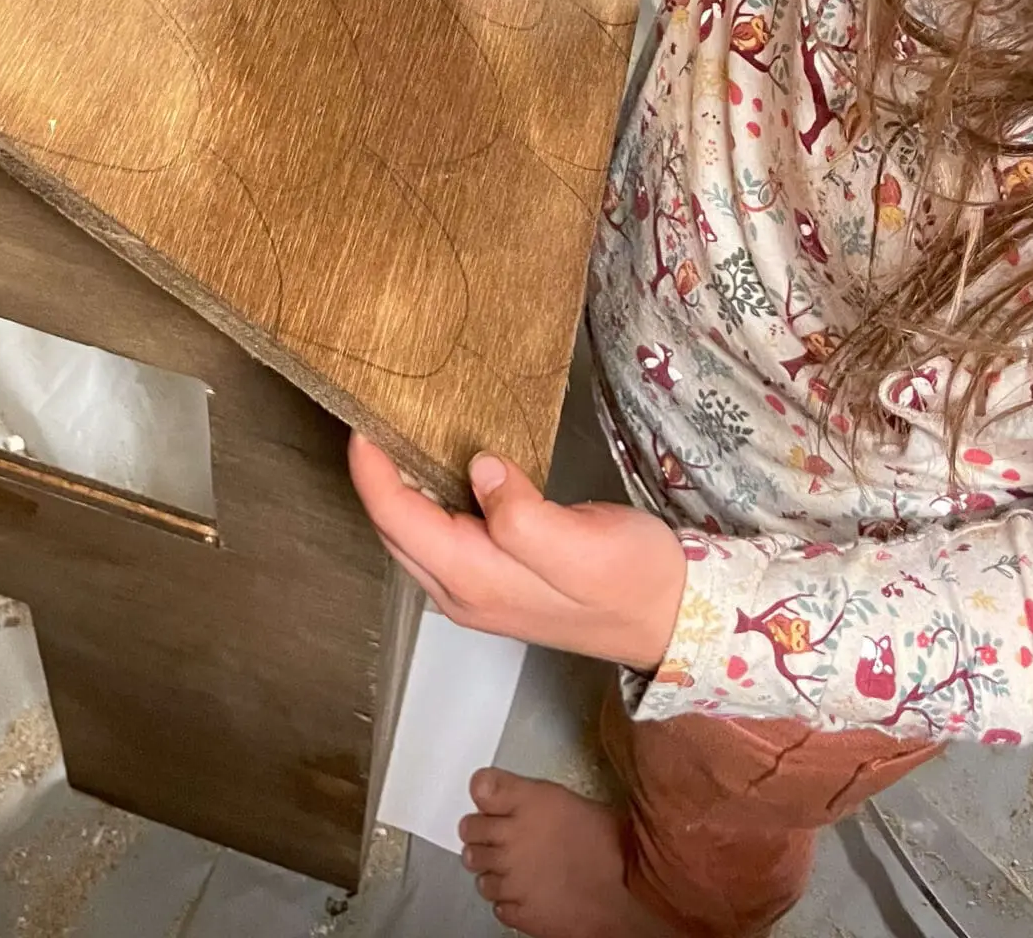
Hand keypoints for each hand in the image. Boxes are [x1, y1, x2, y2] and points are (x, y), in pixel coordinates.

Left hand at [348, 434, 686, 671]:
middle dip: (374, 475)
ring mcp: (476, 590)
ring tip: (396, 431)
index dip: (371, 469)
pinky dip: (425, 497)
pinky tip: (437, 464)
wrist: (670, 618)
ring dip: (396, 486)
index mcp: (474, 579)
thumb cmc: (631, 579)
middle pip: (393, 529)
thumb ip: (522, 514)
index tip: (362, 419)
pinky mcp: (493, 580)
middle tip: (374, 414)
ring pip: (412, 534)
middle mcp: (462, 591)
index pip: (396, 519)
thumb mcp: (580, 546)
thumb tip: (480, 468)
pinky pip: (439, 535)